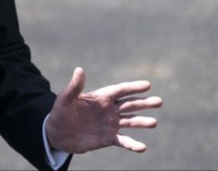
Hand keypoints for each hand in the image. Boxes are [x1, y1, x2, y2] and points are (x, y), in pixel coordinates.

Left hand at [45, 67, 162, 153]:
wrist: (58, 134)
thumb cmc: (60, 113)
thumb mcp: (65, 99)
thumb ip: (74, 86)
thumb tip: (79, 69)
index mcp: (101, 97)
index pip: (120, 90)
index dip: (133, 87)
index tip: (147, 84)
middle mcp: (109, 110)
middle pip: (130, 104)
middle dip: (144, 103)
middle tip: (159, 101)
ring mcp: (111, 124)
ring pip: (130, 121)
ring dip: (142, 122)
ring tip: (154, 122)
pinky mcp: (109, 138)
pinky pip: (124, 141)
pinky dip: (133, 144)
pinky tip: (142, 147)